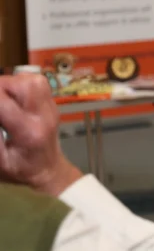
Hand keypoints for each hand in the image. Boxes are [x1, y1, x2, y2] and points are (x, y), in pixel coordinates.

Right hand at [0, 74, 81, 196]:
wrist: (48, 170)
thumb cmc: (20, 170)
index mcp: (29, 132)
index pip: (2, 103)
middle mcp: (44, 114)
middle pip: (20, 84)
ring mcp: (51, 106)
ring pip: (29, 79)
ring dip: (7, 85)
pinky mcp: (52, 102)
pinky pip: (35, 82)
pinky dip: (18, 84)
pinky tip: (10, 98)